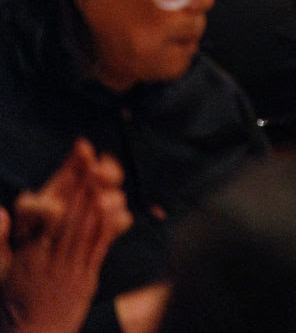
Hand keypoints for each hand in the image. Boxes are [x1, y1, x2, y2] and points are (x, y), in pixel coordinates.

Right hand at [3, 140, 130, 332]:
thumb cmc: (11, 305)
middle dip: (83, 182)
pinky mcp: (86, 278)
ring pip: (85, 227)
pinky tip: (119, 207)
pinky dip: (109, 227)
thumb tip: (2, 211)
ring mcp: (70, 267)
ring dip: (97, 198)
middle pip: (69, 213)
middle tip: (94, 156)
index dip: (62, 182)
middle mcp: (49, 257)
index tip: (74, 157)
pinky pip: (99, 249)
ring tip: (106, 172)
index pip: (46, 211)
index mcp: (28, 253)